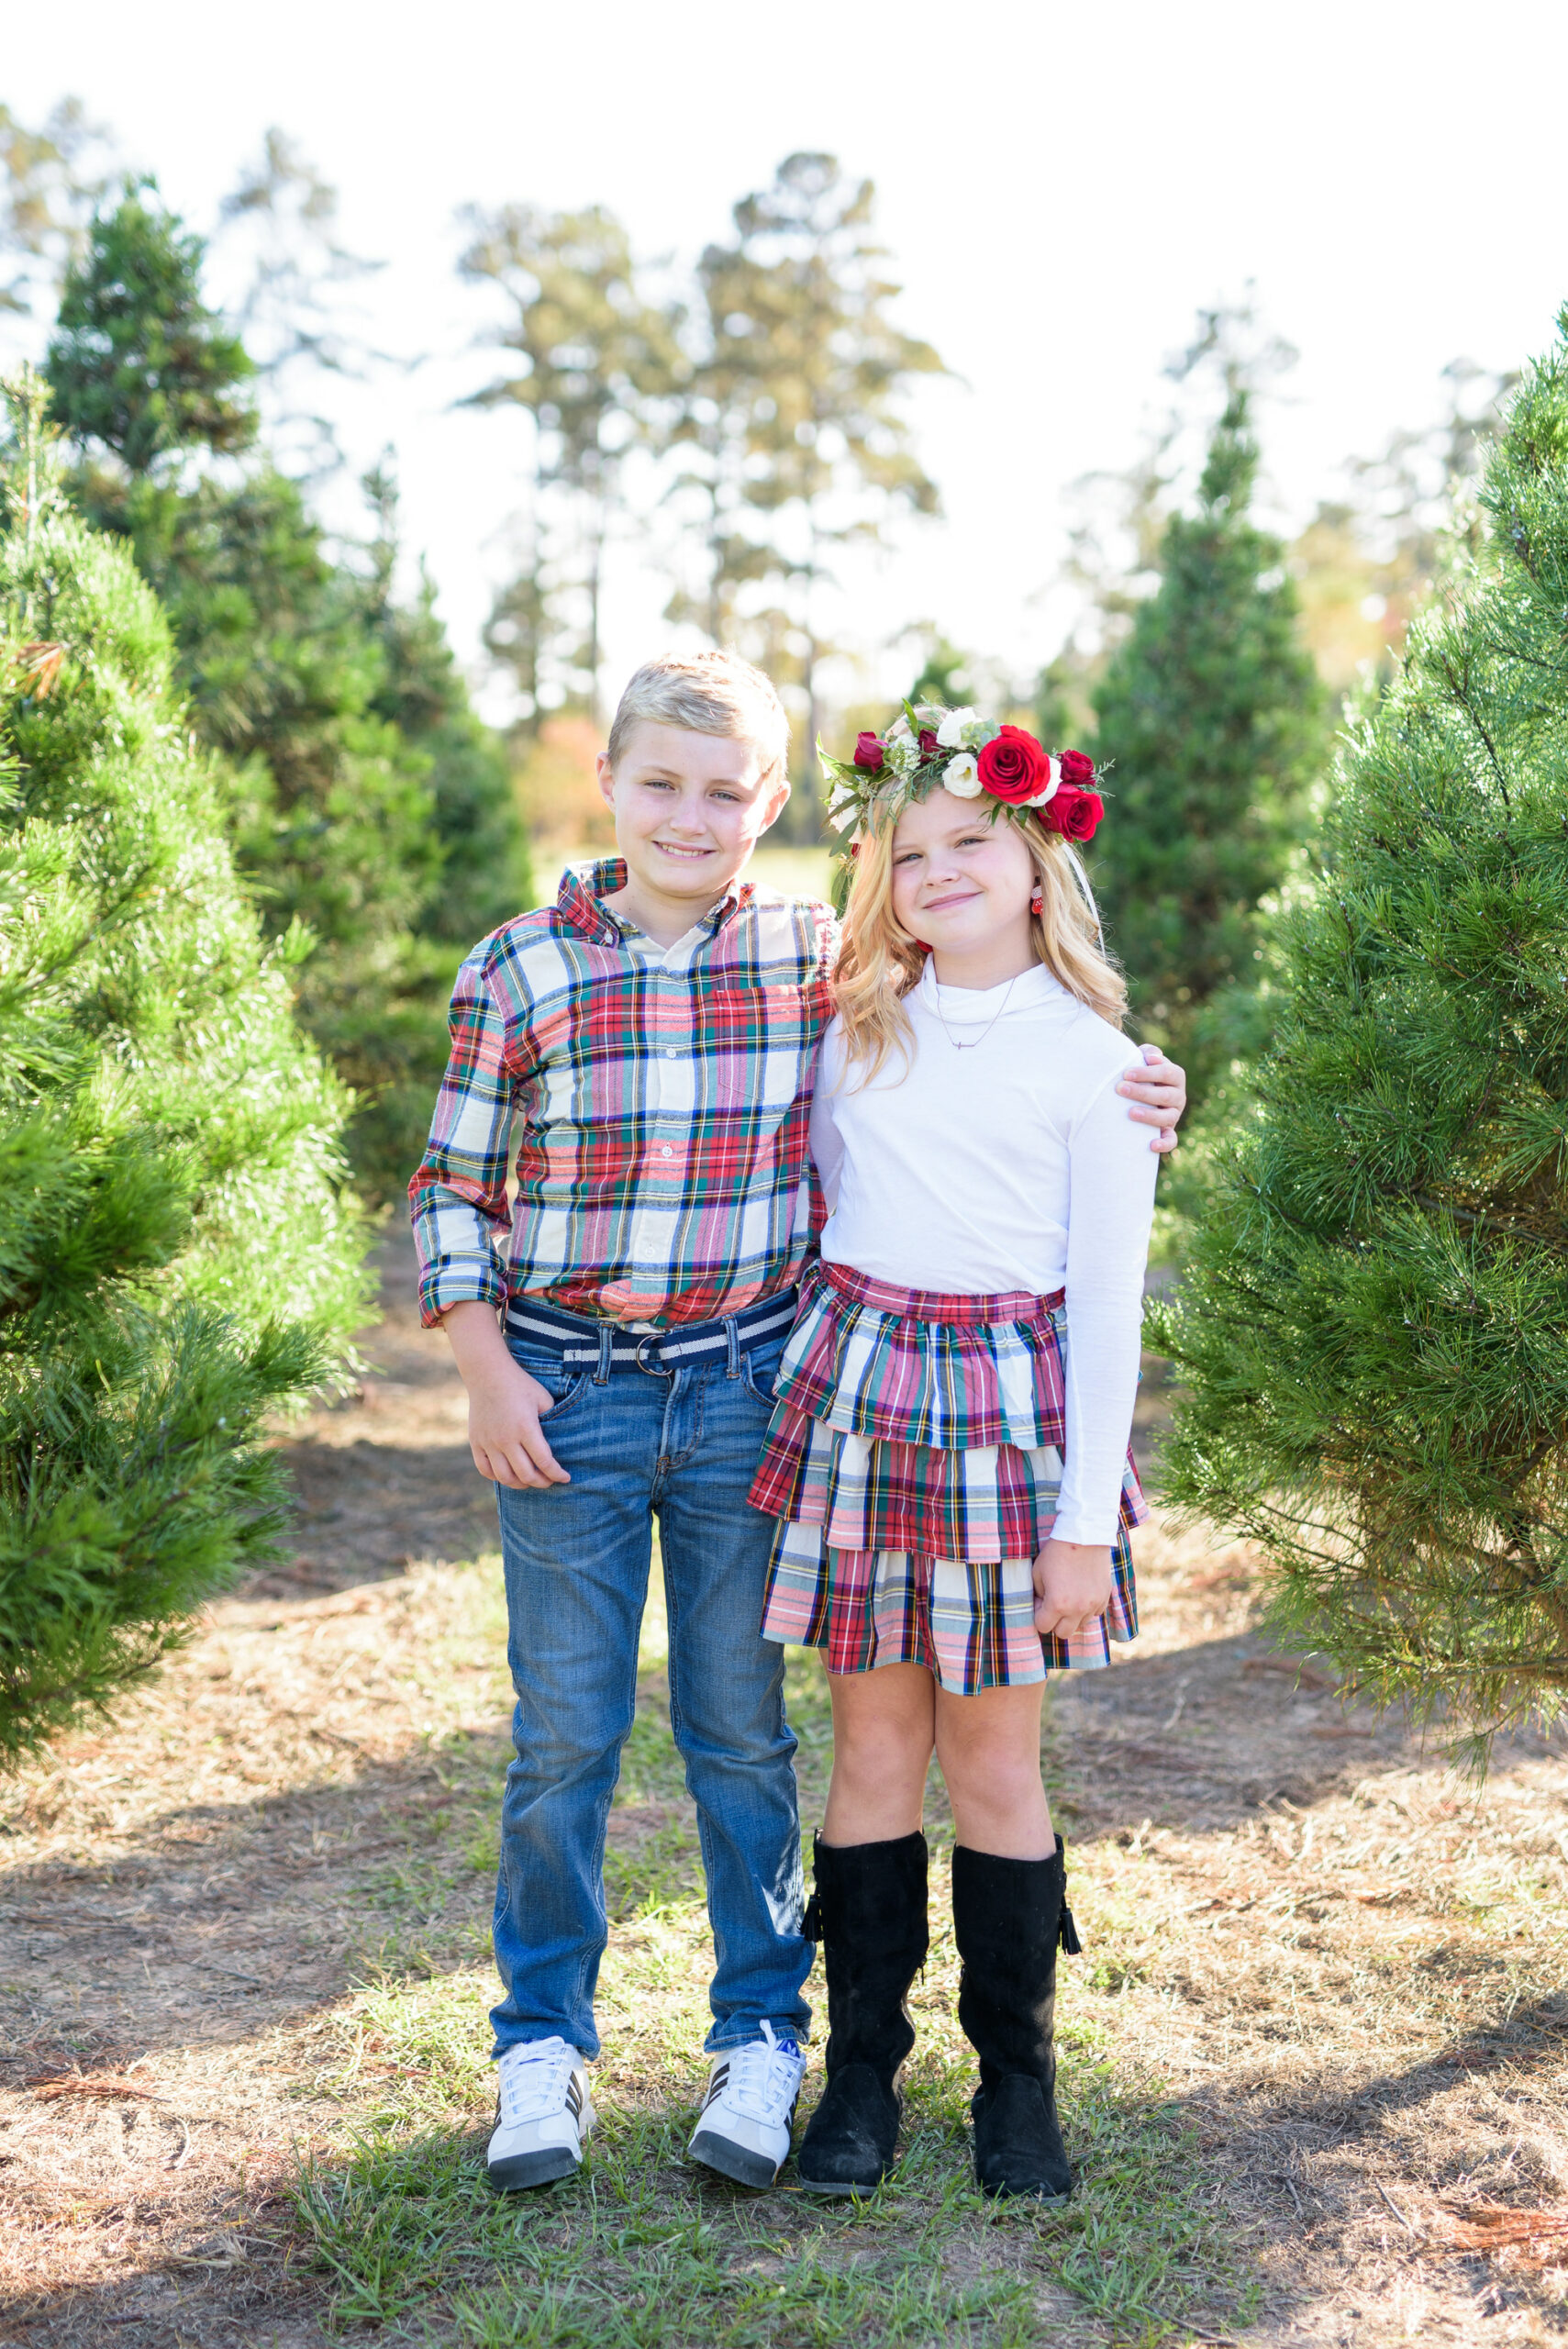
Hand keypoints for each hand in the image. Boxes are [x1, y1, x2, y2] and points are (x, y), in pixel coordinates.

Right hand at [442, 1300, 569, 1487]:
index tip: (566, 1478)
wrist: (487, 1375)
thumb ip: (553, 1421)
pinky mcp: (476, 1442)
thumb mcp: (543, 1398)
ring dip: (520, 1484)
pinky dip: (498, 1477)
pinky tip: (508, 1474)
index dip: (557, 1474)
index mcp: (526, 1428)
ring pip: (505, 1477)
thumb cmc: (520, 1385)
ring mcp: (488, 1442)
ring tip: (530, 1480)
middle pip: (526, 1475)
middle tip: (550, 1481)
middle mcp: (506, 1439)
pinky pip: (485, 1469)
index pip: (545, 1462)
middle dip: (542, 1482)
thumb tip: (561, 1441)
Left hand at [1033, 1538, 1112, 1639]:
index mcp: (1057, 1603)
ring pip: (1080, 1625)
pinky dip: (1087, 1608)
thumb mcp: (1037, 1572)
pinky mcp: (1104, 1597)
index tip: (1040, 1601)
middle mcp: (1077, 1609)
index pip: (1043, 1627)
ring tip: (1069, 1595)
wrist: (1084, 1535)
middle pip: (1063, 1634)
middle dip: (1055, 1622)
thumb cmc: (1056, 1552)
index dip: (1038, 1615)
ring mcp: (1093, 1604)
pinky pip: (1094, 1613)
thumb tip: (1041, 1605)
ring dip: (1072, 1616)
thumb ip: (1037, 1594)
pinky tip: (1081, 1591)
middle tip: (1053, 1604)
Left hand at [1117, 1044, 1185, 1152]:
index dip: (1148, 1072)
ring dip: (1150, 1116)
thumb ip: (1148, 1054)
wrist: (1138, 1095)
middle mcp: (1178, 1096)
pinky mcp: (1168, 1132)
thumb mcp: (1144, 1060)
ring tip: (1130, 1113)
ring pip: (1168, 1117)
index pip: (1167, 1073)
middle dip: (1142, 1092)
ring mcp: (1174, 1115)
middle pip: (1166, 1095)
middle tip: (1121, 1089)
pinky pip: (1171, 1140)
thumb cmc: (1139, 1074)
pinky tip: (1151, 1144)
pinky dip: (1164, 1144)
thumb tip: (1152, 1056)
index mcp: (1175, 1076)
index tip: (1126, 1073)